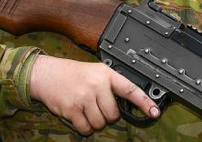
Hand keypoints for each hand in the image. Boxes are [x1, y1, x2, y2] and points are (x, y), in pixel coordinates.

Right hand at [29, 55, 159, 135]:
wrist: (46, 74)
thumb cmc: (73, 74)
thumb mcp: (95, 72)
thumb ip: (111, 84)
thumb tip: (128, 104)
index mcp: (106, 74)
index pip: (130, 89)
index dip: (144, 102)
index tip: (155, 111)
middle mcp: (96, 85)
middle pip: (113, 115)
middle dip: (106, 115)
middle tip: (96, 106)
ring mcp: (84, 97)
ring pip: (100, 124)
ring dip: (95, 122)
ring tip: (86, 109)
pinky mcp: (72, 109)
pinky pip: (86, 129)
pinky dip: (84, 127)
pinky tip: (79, 116)